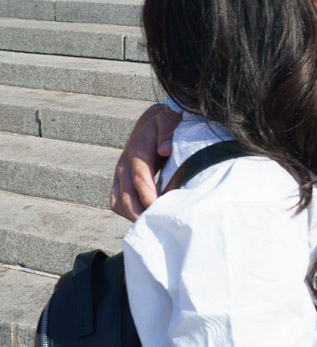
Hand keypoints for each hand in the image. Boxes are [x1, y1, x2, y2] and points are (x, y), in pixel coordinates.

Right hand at [110, 104, 180, 221]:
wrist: (153, 120)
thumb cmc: (164, 122)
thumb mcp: (168, 119)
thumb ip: (168, 132)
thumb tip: (165, 149)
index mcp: (137, 151)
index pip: (140, 178)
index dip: (149, 197)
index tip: (161, 211)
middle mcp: (124, 165)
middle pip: (126, 197)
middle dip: (141, 214)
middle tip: (160, 226)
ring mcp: (120, 175)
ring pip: (119, 204)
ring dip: (134, 217)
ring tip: (154, 226)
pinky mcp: (120, 182)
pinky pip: (118, 203)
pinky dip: (129, 214)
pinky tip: (147, 218)